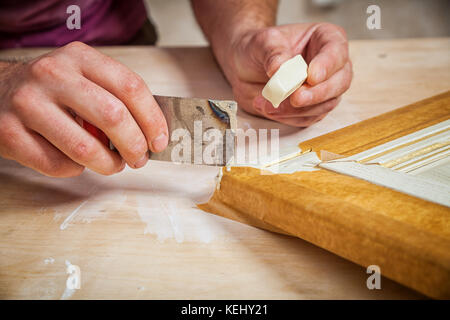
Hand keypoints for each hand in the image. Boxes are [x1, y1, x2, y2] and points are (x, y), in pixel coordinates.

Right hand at [0, 41, 167, 176]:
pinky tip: (76, 161)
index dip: (152, 119)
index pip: (130, 86)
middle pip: (113, 116)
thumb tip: (152, 133)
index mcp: (79, 58)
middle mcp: (53, 76)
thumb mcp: (83, 78)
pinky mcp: (10, 133)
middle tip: (139, 158)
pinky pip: (58, 165)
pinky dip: (76, 170)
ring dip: (108, 165)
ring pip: (85, 148)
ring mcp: (28, 104)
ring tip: (112, 164)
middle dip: (135, 146)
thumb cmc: (52, 91)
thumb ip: (115, 98)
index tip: (160, 140)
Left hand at [225, 23, 352, 126]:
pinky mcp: (312, 108)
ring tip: (267, 105)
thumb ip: (273, 52)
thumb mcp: (261, 42)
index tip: (311, 77)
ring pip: (325, 105)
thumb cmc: (258, 48)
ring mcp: (325, 88)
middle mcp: (331, 65)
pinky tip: (269, 109)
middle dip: (317, 94)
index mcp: (326, 38)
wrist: (245, 67)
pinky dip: (289, 117)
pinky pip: (308, 118)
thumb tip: (280, 68)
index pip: (336, 51)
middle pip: (340, 82)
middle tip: (295, 99)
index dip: (327, 66)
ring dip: (297, 110)